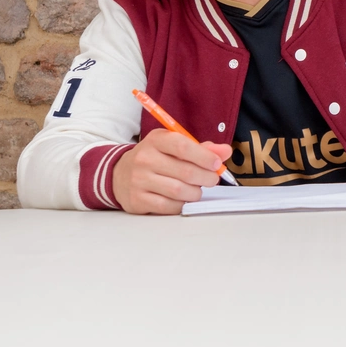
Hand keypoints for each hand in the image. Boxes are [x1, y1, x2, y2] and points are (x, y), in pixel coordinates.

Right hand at [112, 129, 232, 214]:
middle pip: (185, 172)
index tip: (217, 164)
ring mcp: (139, 180)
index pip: (183, 146)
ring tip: (197, 190)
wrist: (120, 174)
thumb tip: (225, 152)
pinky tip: (183, 199)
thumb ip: (200, 149)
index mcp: (156, 140)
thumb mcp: (173, 147)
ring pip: (179, 191)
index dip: (204, 157)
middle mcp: (145, 158)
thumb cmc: (154, 159)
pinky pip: (168, 206)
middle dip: (206, 178)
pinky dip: (181, 204)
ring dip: (195, 193)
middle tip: (212, 179)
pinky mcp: (137, 199)